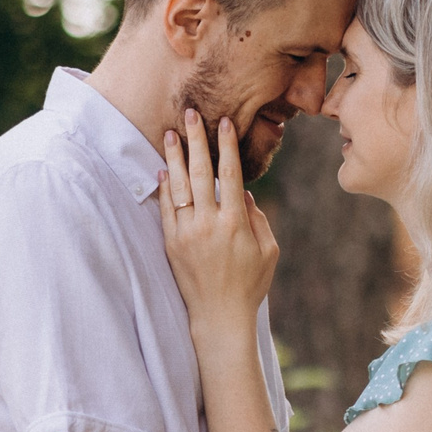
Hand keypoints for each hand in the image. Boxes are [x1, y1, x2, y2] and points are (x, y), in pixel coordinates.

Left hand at [159, 110, 278, 332]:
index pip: (229, 173)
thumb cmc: (250, 285)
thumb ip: (257, 218)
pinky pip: (165, 210)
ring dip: (174, 157)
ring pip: (178, 187)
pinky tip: (163, 170)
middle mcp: (208, 224)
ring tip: (170, 134)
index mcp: (235, 223)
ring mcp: (186, 234)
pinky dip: (164, 188)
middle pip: (200, 172)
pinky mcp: (171, 245)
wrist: (219, 317)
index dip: (226, 145)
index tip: (223, 122)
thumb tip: (240, 192)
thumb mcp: (268, 251)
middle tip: (190, 113)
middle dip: (195, 140)